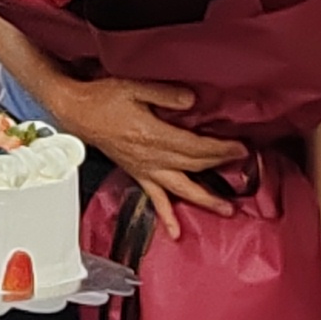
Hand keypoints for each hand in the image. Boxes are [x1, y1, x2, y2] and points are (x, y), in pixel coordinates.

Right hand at [44, 76, 240, 234]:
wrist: (78, 113)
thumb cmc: (103, 99)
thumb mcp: (135, 87)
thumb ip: (166, 93)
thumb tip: (192, 101)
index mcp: (154, 135)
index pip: (196, 147)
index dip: (221, 148)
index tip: (241, 148)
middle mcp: (152, 157)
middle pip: (194, 166)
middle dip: (221, 165)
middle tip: (243, 165)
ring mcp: (146, 169)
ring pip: (181, 189)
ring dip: (205, 200)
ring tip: (226, 210)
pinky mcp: (138, 174)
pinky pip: (155, 200)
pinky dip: (167, 216)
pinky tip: (176, 232)